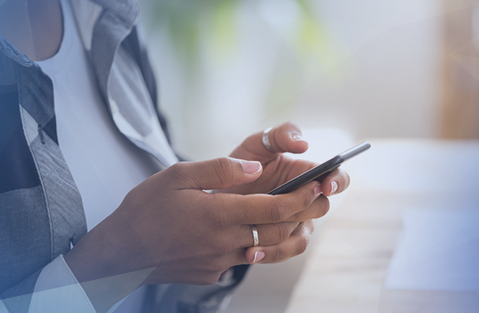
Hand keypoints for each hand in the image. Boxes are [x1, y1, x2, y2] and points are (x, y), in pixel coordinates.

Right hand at [63, 157, 326, 311]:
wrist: (121, 252)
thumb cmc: (146, 208)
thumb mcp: (177, 176)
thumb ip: (219, 169)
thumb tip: (254, 167)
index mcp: (219, 213)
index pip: (275, 207)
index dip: (302, 196)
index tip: (318, 183)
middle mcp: (226, 241)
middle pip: (279, 230)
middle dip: (305, 213)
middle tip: (320, 198)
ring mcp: (221, 262)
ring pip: (266, 248)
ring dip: (286, 232)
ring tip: (296, 215)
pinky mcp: (214, 274)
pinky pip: (244, 259)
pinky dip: (257, 245)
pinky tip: (252, 231)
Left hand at [217, 122, 350, 265]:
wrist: (216, 193)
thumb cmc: (241, 165)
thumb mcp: (257, 144)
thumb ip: (280, 135)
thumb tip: (304, 143)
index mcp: (307, 174)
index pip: (337, 178)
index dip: (338, 182)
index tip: (326, 185)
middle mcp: (306, 200)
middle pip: (321, 207)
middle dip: (306, 209)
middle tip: (285, 209)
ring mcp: (294, 223)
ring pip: (302, 236)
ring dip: (285, 237)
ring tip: (264, 234)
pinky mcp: (279, 242)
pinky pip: (285, 252)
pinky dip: (270, 254)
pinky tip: (251, 253)